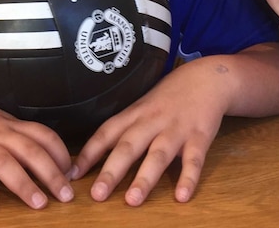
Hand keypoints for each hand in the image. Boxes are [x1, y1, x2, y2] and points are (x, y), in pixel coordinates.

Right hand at [0, 93, 73, 210]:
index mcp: (8, 124)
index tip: (72, 173)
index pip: (42, 135)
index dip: (61, 153)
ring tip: (39, 203)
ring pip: (2, 162)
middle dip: (50, 173)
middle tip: (66, 195)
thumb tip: (50, 155)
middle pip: (28, 150)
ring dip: (22, 184)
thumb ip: (20, 135)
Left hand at [70, 58, 225, 205]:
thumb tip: (93, 154)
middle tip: (97, 194)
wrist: (206, 78)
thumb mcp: (142, 105)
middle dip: (111, 171)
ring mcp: (176, 129)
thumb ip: (123, 128)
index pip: (106, 132)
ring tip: (132, 200)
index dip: (88, 152)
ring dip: (144, 178)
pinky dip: (188, 178)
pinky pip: (194, 159)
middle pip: (128, 146)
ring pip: (158, 155)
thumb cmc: (168, 97)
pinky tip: (182, 196)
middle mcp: (152, 121)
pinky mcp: (200, 136)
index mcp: (135, 114)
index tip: (72, 173)